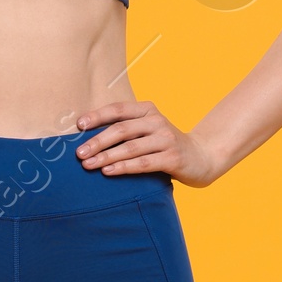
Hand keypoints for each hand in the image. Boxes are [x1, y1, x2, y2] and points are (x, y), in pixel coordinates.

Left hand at [73, 98, 217, 184]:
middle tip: (79, 153)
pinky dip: (123, 167)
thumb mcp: (148, 130)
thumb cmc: (165, 145)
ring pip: (130, 148)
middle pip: (121, 129)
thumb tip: (87, 138)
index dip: (97, 116)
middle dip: (97, 141)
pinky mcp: (173, 158)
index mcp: (148, 110)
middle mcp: (157, 121)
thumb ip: (126, 130)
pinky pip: (143, 163)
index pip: (118, 110)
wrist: (202, 157)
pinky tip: (108, 172)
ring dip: (106, 157)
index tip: (78, 126)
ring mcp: (166, 139)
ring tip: (88, 165)